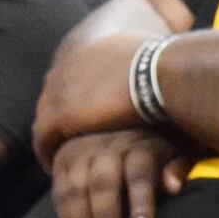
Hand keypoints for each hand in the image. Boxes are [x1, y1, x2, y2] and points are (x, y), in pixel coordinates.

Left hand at [33, 33, 160, 159]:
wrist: (163, 76)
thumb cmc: (174, 73)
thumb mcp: (155, 64)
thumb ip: (149, 70)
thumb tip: (165, 72)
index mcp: (93, 50)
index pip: (72, 73)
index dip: (75, 96)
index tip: (80, 114)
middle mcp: (72, 64)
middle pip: (53, 92)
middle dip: (56, 114)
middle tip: (62, 136)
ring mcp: (62, 88)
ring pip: (44, 116)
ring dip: (50, 136)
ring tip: (55, 157)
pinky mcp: (61, 114)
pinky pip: (43, 138)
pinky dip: (47, 153)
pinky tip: (54, 167)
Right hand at [50, 128, 190, 217]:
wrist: (123, 120)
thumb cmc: (160, 148)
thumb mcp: (178, 152)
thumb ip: (177, 168)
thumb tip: (173, 186)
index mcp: (141, 144)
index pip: (139, 174)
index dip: (140, 203)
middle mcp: (108, 144)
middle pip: (103, 182)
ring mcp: (82, 149)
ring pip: (76, 188)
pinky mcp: (63, 158)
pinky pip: (60, 191)